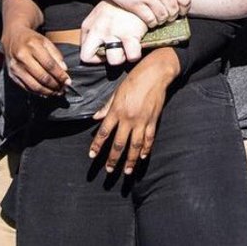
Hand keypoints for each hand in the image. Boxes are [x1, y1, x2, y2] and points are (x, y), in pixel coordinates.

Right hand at [2, 24, 70, 95]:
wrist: (12, 37)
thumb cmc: (31, 39)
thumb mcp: (45, 41)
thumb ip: (56, 55)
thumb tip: (63, 70)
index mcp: (32, 45)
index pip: (49, 64)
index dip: (60, 75)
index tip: (67, 81)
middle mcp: (22, 56)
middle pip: (42, 77)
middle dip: (55, 85)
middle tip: (63, 88)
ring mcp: (16, 67)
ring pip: (34, 85)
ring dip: (48, 91)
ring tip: (56, 92)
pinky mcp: (12, 75)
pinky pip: (27, 88)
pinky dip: (38, 92)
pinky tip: (46, 92)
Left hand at [80, 0, 147, 65]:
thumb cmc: (120, 5)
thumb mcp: (101, 13)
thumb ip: (94, 29)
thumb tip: (94, 48)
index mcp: (89, 25)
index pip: (83, 52)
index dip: (95, 56)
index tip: (106, 50)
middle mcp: (97, 29)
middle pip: (87, 57)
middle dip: (103, 60)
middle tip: (114, 52)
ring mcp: (113, 32)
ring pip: (114, 61)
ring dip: (123, 57)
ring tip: (128, 46)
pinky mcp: (130, 34)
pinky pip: (132, 56)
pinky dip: (136, 54)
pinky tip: (138, 44)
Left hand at [89, 50, 178, 174]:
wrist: (155, 74)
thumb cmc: (134, 80)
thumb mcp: (116, 91)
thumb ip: (106, 106)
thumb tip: (96, 118)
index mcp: (117, 110)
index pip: (104, 132)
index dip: (97, 145)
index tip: (92, 155)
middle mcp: (128, 118)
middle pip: (119, 143)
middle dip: (113, 159)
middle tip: (108, 171)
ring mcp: (142, 121)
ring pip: (134, 146)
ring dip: (130, 160)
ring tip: (126, 171)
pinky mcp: (153, 121)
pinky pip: (149, 139)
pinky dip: (145, 150)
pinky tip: (142, 157)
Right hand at [91, 0, 189, 26]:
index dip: (184, 7)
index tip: (180, 10)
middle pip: (175, 10)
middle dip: (173, 16)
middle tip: (168, 16)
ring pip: (163, 17)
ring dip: (162, 20)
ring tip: (158, 18)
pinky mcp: (135, 4)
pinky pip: (150, 19)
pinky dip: (151, 23)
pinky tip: (148, 20)